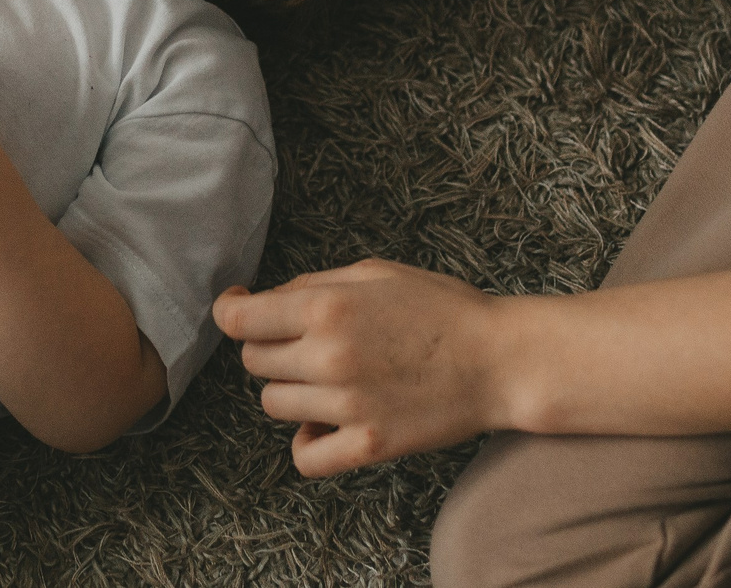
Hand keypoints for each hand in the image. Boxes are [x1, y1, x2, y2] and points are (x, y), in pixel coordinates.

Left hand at [213, 259, 512, 475]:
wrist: (500, 360)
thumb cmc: (442, 308)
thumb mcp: (375, 272)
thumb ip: (315, 284)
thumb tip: (268, 300)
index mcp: (327, 307)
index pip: (239, 320)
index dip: (230, 311)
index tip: (238, 308)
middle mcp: (329, 357)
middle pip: (254, 361)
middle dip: (271, 346)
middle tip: (304, 340)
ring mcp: (347, 406)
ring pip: (274, 404)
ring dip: (291, 389)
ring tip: (326, 378)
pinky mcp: (368, 445)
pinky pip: (304, 457)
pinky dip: (306, 443)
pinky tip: (324, 424)